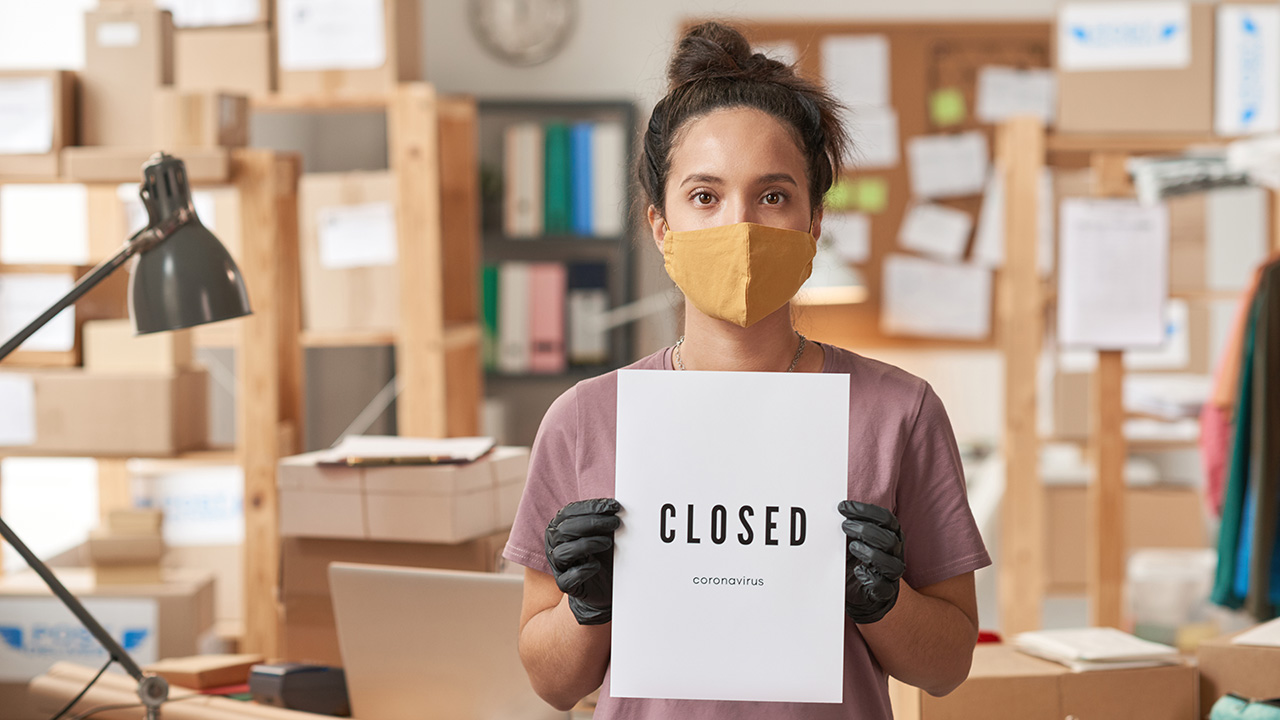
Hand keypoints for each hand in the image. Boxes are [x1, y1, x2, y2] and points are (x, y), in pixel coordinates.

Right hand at [544, 498, 621, 624]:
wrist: (604, 585)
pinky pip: (567, 578)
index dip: (591, 507)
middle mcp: (555, 545)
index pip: (569, 512)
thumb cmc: (602, 553)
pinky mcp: (565, 585)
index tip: (614, 506)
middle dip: (592, 523)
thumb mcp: (603, 532)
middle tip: (615, 523)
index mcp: (559, 527)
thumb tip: (617, 506)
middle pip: (565, 530)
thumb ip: (604, 519)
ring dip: (588, 544)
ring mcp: (558, 565)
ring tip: (608, 542)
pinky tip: (596, 565)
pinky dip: (582, 571)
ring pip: (562, 553)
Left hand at [838, 500, 904, 623]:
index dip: (866, 511)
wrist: (859, 592)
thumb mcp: (852, 539)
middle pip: (889, 539)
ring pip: (891, 564)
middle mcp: (895, 554)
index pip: (886, 519)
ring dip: (870, 553)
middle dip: (866, 530)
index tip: (843, 507)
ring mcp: (891, 574)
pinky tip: (858, 571)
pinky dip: (871, 578)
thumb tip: (834, 509)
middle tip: (844, 526)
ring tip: (851, 547)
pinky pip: (884, 587)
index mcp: (890, 535)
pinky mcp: (884, 592)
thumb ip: (849, 525)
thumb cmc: (856, 559)